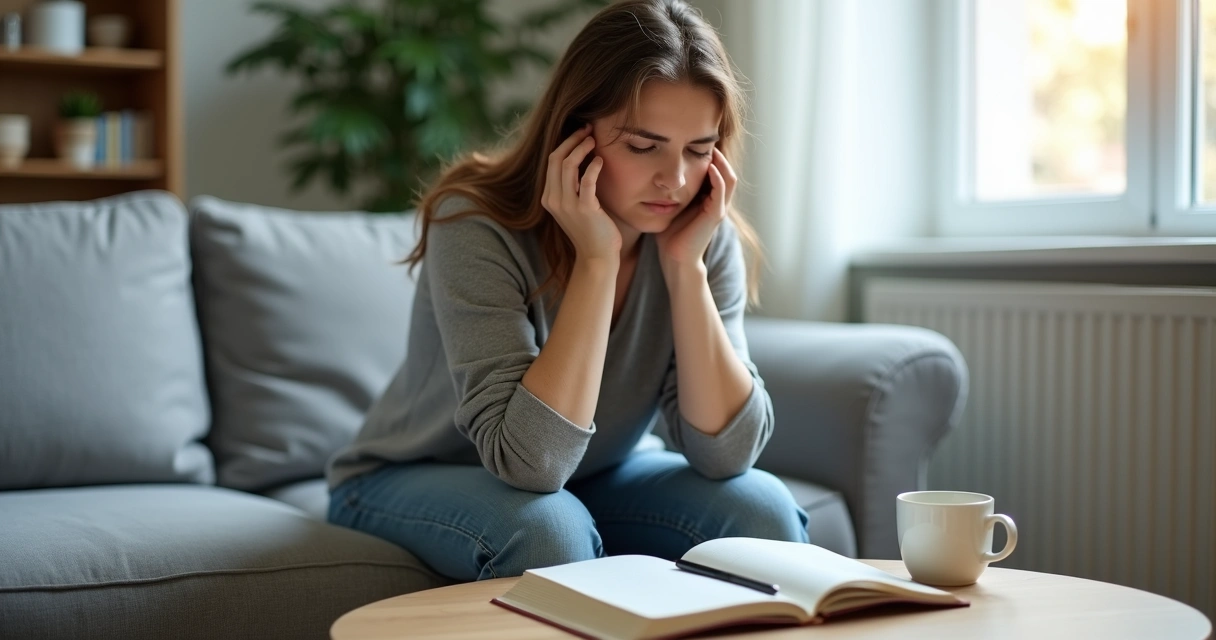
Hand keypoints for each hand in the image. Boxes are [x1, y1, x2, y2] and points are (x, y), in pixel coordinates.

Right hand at [541, 124, 621, 261]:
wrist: (597, 256)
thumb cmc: (591, 229)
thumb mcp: (575, 205)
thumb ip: (573, 185)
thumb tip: (581, 157)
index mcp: (548, 197)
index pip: (551, 161)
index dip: (565, 143)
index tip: (580, 133)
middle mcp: (553, 200)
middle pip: (556, 159)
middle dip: (572, 140)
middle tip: (588, 130)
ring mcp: (567, 205)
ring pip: (568, 165)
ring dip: (582, 148)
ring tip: (594, 141)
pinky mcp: (584, 209)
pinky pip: (586, 180)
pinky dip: (593, 166)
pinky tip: (600, 160)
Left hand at [656, 147, 736, 270]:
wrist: (674, 259)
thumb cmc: (670, 234)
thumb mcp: (670, 205)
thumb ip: (669, 190)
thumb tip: (653, 171)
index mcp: (709, 199)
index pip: (716, 171)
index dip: (710, 156)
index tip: (695, 141)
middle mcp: (718, 202)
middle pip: (727, 171)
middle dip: (719, 155)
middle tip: (707, 140)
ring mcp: (718, 208)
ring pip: (730, 179)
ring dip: (722, 163)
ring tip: (711, 148)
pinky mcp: (715, 215)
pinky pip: (722, 191)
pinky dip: (718, 178)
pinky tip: (709, 166)